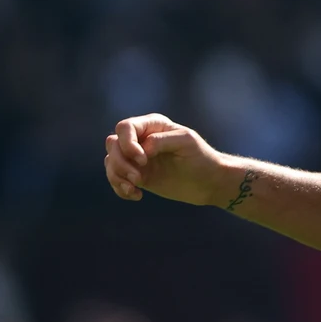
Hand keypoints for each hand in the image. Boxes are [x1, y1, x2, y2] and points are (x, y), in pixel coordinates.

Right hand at [104, 114, 233, 205]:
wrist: (210, 182)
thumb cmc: (201, 158)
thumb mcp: (186, 143)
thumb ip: (162, 140)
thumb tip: (142, 147)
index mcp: (152, 125)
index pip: (124, 128)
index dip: (127, 144)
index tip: (143, 160)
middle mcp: (140, 139)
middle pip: (113, 144)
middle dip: (120, 162)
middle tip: (139, 178)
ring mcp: (137, 158)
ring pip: (111, 161)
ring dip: (117, 176)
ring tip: (136, 189)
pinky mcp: (137, 175)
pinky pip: (116, 178)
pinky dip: (120, 188)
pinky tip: (136, 195)